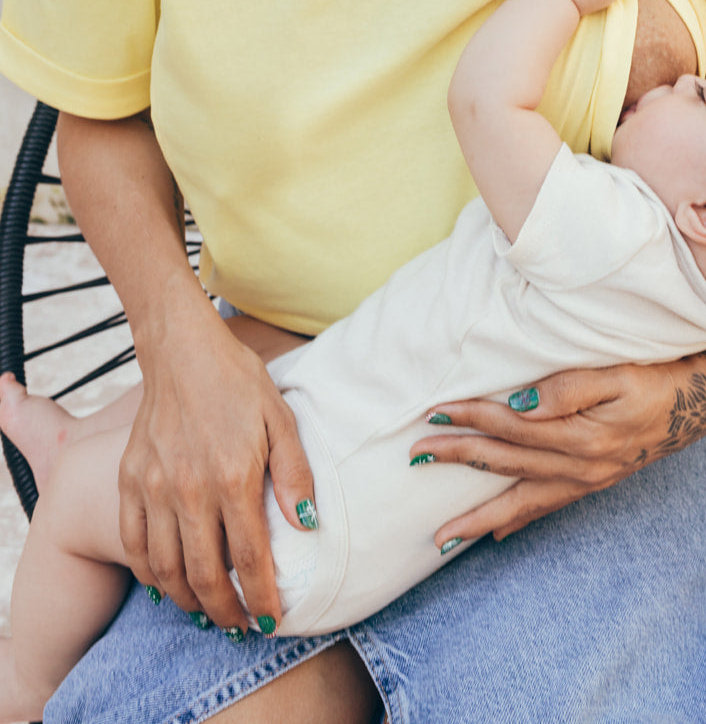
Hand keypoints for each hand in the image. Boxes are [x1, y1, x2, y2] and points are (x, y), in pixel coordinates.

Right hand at [119, 303, 315, 632]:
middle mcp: (189, 490)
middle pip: (204, 576)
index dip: (262, 597)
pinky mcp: (128, 481)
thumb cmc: (237, 382)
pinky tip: (168, 582)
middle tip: (240, 625)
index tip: (271, 619)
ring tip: (208, 610)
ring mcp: (153, 487)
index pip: (251, 558)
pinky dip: (149, 574)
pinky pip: (132, 545)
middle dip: (226, 611)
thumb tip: (306, 525)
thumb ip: (294, 473)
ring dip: (187, 601)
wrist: (182, 350)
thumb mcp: (280, 418)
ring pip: (166, 570)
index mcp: (233, 477)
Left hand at [410, 336, 705, 547]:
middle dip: (459, 460)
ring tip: (441, 535)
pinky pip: (548, 507)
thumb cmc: (658, 375)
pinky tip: (498, 531)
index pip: (510, 427)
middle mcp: (581, 466)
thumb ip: (570, 387)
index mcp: (581, 436)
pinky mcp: (595, 481)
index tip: (434, 412)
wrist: (702, 399)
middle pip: (507, 464)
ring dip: (479, 513)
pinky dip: (519, 519)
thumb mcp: (618, 372)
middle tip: (415, 457)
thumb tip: (520, 402)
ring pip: (522, 499)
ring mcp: (588, 480)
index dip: (471, 417)